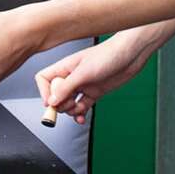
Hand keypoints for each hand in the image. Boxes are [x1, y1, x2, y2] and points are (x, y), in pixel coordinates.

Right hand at [33, 33, 147, 125]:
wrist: (130, 55)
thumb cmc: (109, 55)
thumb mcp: (84, 72)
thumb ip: (67, 87)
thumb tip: (52, 101)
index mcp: (65, 67)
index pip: (44, 80)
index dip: (45, 92)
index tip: (51, 103)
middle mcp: (72, 76)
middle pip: (55, 94)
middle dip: (60, 104)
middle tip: (68, 106)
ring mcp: (83, 85)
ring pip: (68, 102)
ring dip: (71, 110)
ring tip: (78, 110)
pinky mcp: (94, 92)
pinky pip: (81, 106)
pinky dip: (80, 113)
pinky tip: (82, 118)